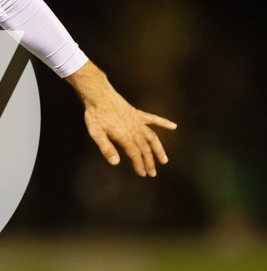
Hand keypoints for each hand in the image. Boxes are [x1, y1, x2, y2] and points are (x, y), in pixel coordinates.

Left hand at [66, 61, 176, 177]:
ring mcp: (138, 121)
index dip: (139, 165)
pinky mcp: (139, 114)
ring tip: (164, 159)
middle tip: (153, 173)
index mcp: (125, 136)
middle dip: (149, 162)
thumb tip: (116, 163)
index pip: (135, 154)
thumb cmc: (96, 115)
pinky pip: (154, 119)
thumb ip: (106, 148)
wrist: (99, 96)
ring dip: (159, 149)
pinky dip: (164, 123)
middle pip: (145, 148)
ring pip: (152, 137)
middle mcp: (135, 130)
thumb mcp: (96, 133)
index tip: (143, 174)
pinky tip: (174, 126)